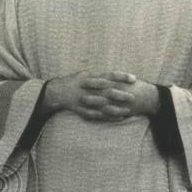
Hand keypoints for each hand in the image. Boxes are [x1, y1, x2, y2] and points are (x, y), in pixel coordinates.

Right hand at [43, 71, 159, 120]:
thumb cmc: (75, 82)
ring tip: (128, 111)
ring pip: (102, 105)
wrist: (56, 92)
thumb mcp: (85, 74)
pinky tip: (119, 118)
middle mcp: (87, 88)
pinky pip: (96, 115)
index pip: (109, 75)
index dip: (122, 76)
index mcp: (89, 77)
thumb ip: (100, 75)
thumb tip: (116, 74)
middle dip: (121, 95)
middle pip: (107, 91)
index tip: (134, 78)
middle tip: (133, 97)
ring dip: (116, 108)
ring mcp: (84, 100)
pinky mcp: (81, 109)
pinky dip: (108, 117)